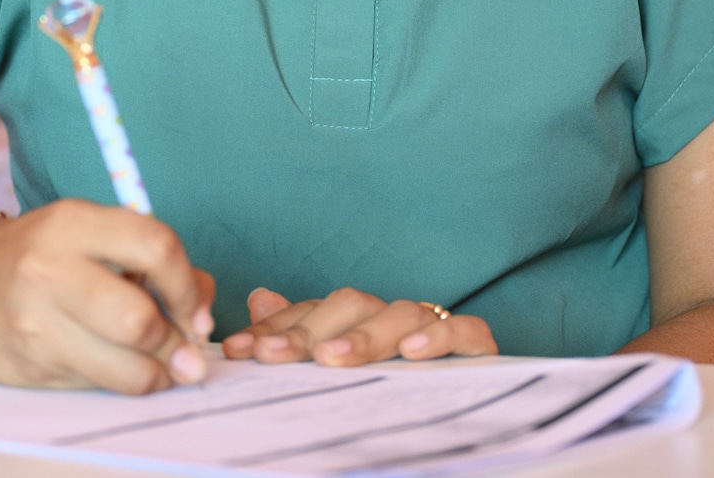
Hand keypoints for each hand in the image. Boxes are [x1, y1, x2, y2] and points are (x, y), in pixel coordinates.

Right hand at [0, 198, 215, 393]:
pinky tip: (119, 367)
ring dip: (157, 375)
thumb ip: (152, 260)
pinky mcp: (27, 365)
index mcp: (73, 223)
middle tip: (186, 350)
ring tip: (164, 368)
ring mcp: (33, 322)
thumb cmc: (43, 253)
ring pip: (121, 367)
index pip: (155, 247)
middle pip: (137, 320)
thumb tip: (201, 314)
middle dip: (175, 343)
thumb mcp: (92, 232)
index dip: (188, 285)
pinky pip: (95, 384)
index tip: (196, 308)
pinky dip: (120, 382)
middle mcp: (48, 269)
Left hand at [222, 286, 496, 365]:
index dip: (274, 330)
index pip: (310, 313)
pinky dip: (438, 336)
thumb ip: (299, 334)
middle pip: (349, 306)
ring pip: (399, 313)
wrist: (462, 415)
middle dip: (307, 332)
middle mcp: (390, 318)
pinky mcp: (474, 346)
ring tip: (332, 359)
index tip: (238, 351)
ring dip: (364, 336)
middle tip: (272, 355)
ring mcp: (432, 328)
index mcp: (355, 321)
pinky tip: (411, 353)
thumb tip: (260, 298)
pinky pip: (463, 330)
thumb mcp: (337, 367)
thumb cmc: (389, 391)